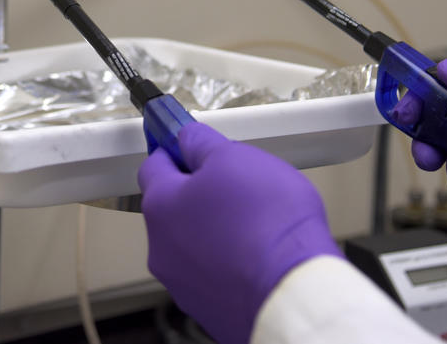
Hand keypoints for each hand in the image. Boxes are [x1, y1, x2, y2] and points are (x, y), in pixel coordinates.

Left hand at [138, 122, 340, 343]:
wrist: (292, 291)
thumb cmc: (266, 222)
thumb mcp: (234, 158)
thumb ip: (202, 143)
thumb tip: (188, 137)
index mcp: (160, 206)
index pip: (154, 165)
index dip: (175, 150)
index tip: (190, 144)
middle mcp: (161, 248)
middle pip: (173, 208)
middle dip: (199, 194)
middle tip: (237, 186)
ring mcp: (182, 283)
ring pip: (193, 243)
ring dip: (214, 231)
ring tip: (255, 226)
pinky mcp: (208, 308)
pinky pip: (214, 273)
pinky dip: (230, 262)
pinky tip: (257, 256)